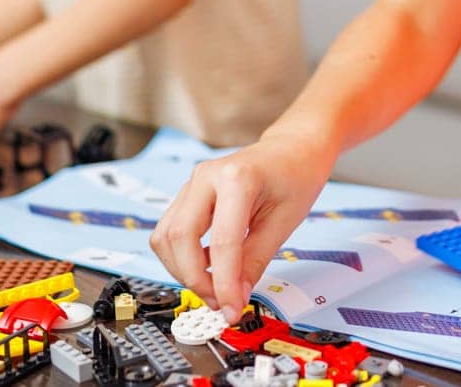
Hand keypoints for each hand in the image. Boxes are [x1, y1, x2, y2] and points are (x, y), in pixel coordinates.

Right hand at [150, 129, 336, 321]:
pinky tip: (207, 266)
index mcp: (237, 178)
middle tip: (219, 302)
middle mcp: (206, 176)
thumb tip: (234, 297)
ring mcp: (192, 183)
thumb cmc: (294, 176)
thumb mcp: (284, 222)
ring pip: (166, 236)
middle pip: (180, 238)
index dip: (224, 283)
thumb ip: (255, 261)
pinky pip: (170, 230)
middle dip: (194, 278)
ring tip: (213, 287)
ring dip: (183, 270)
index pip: (222, 242)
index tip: (232, 310)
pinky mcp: (188, 194)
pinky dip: (181, 256)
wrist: (291, 150)